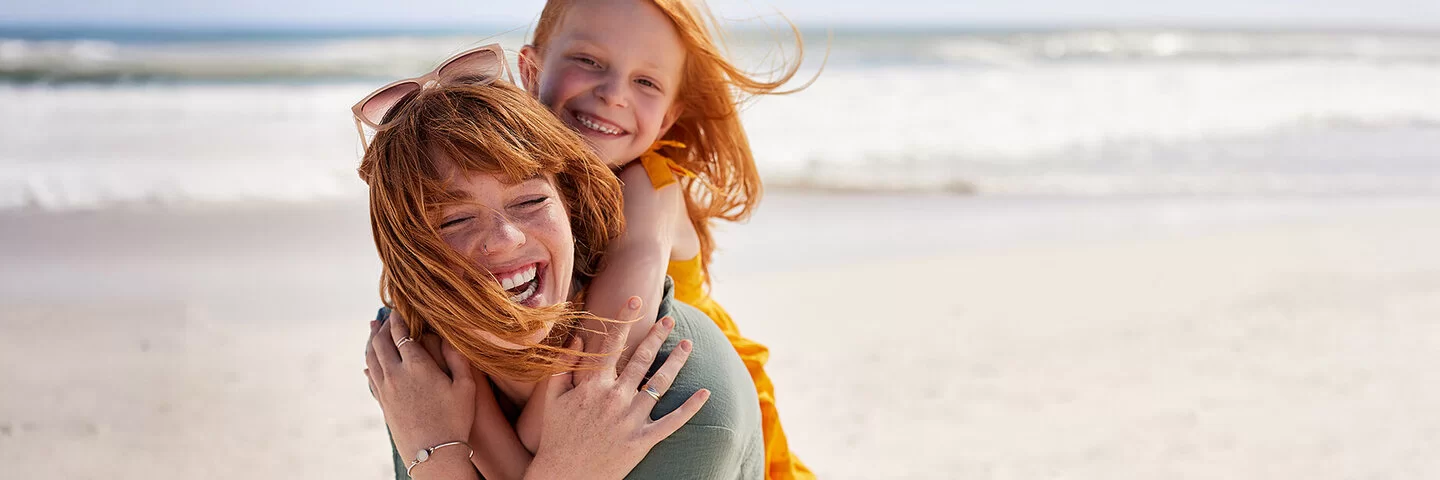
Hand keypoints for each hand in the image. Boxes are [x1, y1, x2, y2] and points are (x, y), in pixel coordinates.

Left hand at [365, 313, 476, 471]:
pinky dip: (369, 364)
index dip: (398, 319)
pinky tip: (369, 362)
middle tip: (383, 317)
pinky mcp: (382, 403)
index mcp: (417, 366)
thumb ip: (457, 358)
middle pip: (381, 342)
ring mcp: (385, 389)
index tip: (398, 309)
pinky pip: (370, 377)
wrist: (433, 453)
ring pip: (371, 358)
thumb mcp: (466, 387)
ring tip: (372, 330)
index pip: (401, 334)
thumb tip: (449, 337)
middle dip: (381, 327)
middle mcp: (396, 374)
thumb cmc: (455, 420)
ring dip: (371, 341)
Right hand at [526, 297, 710, 479]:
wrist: (566, 477)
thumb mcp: (553, 399)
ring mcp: (631, 420)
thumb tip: (578, 338)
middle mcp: (615, 398)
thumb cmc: (557, 438)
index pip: (612, 344)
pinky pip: (672, 421)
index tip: (635, 299)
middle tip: (670, 319)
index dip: (625, 319)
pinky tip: (704, 393)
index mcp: (593, 385)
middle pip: (641, 359)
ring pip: (660, 383)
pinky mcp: (644, 440)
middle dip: (657, 336)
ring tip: (688, 345)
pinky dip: (690, 407)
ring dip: (676, 361)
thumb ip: (565, 366)